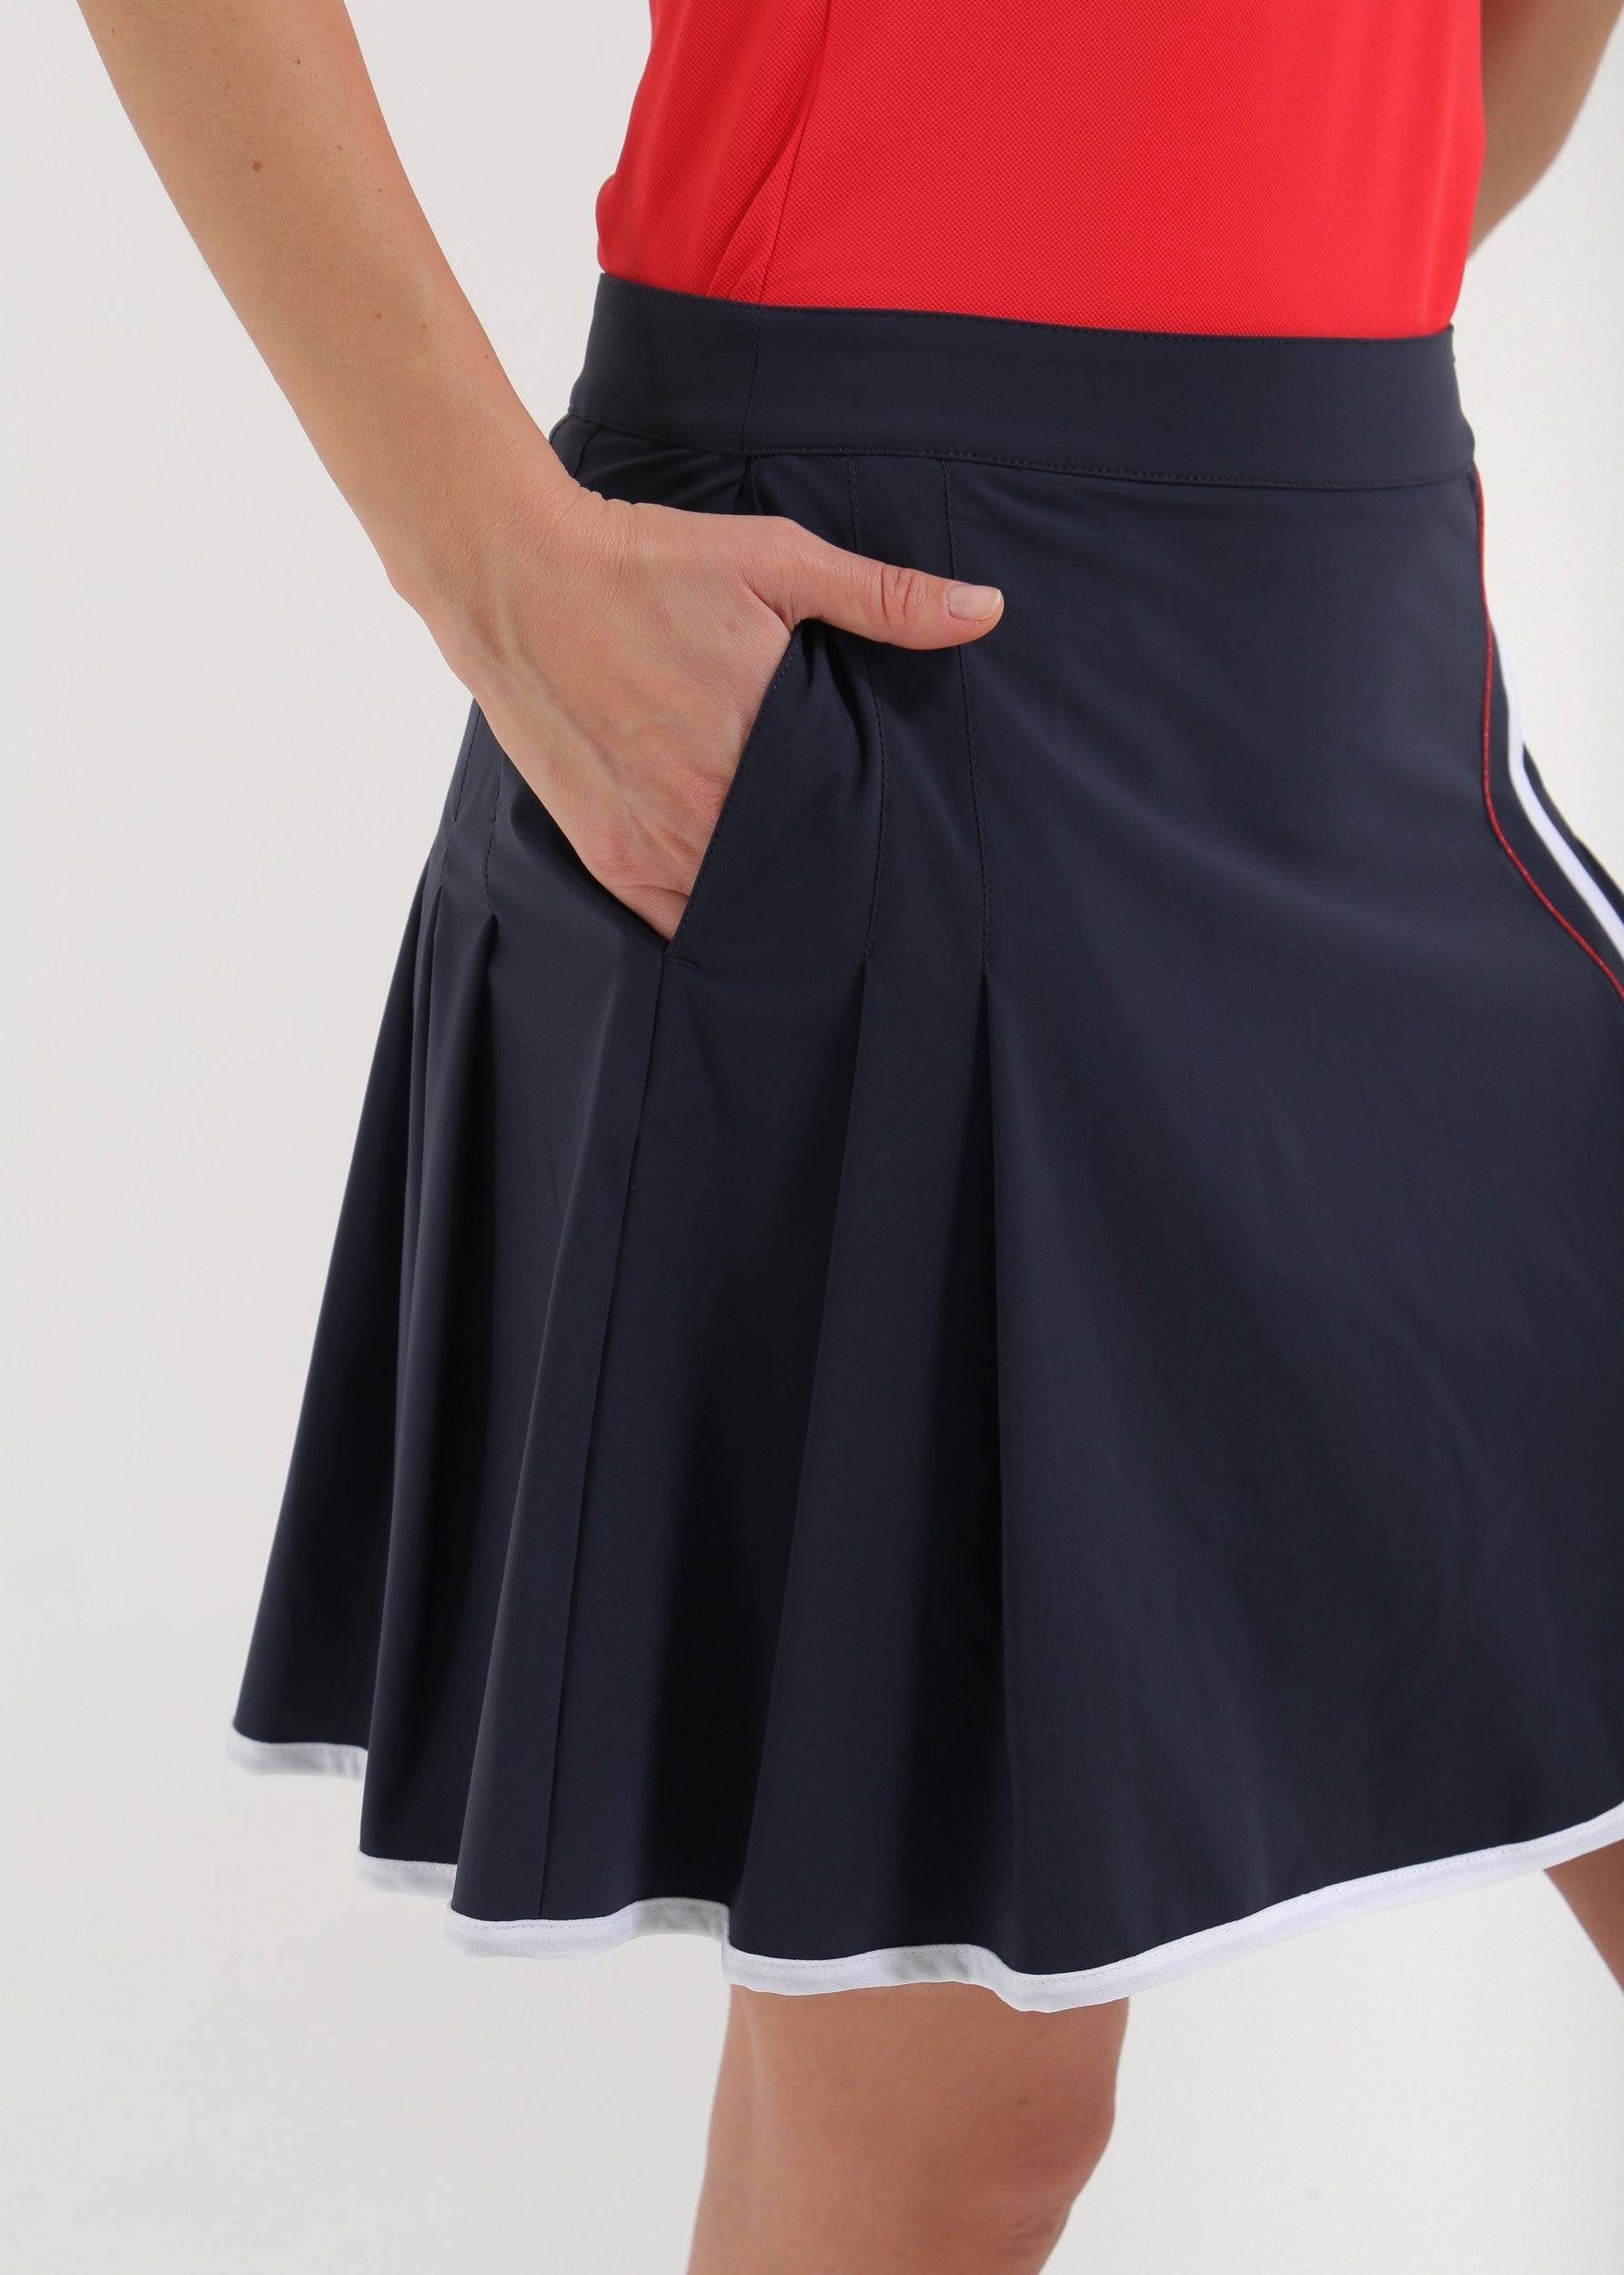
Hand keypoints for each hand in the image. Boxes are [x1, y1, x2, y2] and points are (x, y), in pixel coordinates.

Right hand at [431, 469, 1004, 939]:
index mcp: (764, 749)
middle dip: (831, 887)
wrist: (517, 577)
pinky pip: (675, 924)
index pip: (849, 836)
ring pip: (737, 915)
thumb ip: (882, 596)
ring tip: (808, 911)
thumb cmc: (647, 564)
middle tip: (870, 895)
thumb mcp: (776, 561)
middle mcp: (707, 812)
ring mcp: (652, 843)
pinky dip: (708, 925)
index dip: (879, 851)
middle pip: (796, 883)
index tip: (905, 858)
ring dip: (770, 911)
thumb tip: (984, 610)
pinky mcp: (608, 855)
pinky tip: (739, 918)